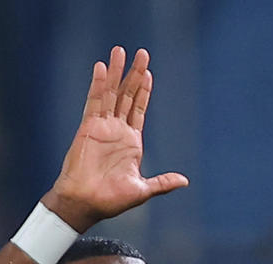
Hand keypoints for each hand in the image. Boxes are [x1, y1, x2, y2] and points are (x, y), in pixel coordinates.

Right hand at [45, 47, 188, 230]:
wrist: (87, 203)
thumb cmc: (112, 200)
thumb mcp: (143, 189)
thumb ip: (163, 182)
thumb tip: (184, 180)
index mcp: (132, 142)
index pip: (138, 109)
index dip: (143, 91)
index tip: (148, 73)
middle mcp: (117, 131)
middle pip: (126, 95)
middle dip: (134, 74)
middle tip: (141, 53)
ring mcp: (102, 127)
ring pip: (111, 93)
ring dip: (116, 72)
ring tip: (120, 51)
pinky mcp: (88, 127)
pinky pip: (94, 102)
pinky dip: (98, 85)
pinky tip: (101, 68)